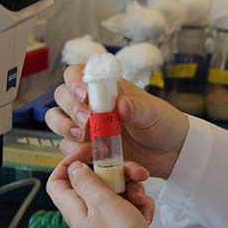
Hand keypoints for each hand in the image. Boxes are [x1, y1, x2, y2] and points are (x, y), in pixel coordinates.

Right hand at [46, 65, 188, 178]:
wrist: (170, 152)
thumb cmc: (162, 123)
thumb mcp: (153, 113)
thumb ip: (136, 108)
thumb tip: (121, 103)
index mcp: (106, 87)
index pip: (76, 74)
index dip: (74, 81)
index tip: (84, 94)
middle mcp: (91, 104)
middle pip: (61, 97)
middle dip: (70, 107)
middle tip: (87, 120)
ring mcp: (86, 126)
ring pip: (57, 120)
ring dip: (65, 127)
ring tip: (84, 135)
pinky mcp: (87, 147)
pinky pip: (67, 147)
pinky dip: (74, 150)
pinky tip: (89, 152)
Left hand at [47, 154, 168, 227]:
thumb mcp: (103, 202)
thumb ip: (87, 182)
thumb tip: (73, 168)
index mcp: (74, 210)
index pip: (58, 181)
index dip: (69, 163)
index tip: (89, 152)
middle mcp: (87, 216)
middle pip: (94, 182)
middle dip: (116, 174)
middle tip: (131, 174)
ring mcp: (105, 222)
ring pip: (116, 192)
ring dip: (133, 190)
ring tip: (141, 200)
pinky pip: (129, 206)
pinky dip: (140, 206)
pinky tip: (146, 214)